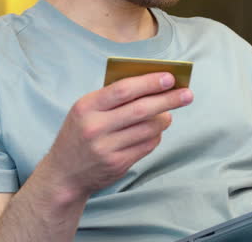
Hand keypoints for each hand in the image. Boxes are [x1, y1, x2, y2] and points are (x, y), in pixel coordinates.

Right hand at [41, 72, 192, 200]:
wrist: (64, 174)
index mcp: (86, 107)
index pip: (123, 90)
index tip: (169, 77)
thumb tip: (152, 84)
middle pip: (141, 110)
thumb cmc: (80, 133)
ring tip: (169, 114)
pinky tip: (156, 131)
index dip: (149, 82)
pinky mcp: (117, 164)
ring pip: (148, 129)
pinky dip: (156, 136)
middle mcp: (95, 127)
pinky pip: (147, 145)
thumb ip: (112, 97)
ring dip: (164, 119)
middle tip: (187, 94)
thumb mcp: (85, 111)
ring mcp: (106, 148)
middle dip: (168, 100)